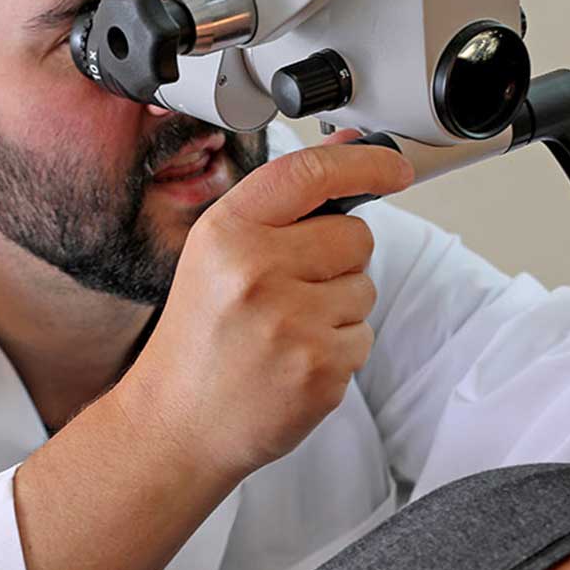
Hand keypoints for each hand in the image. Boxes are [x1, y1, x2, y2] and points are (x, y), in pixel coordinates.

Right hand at [115, 132, 413, 482]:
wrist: (177, 422)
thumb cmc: (202, 334)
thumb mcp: (220, 253)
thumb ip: (285, 202)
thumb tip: (350, 147)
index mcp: (227, 231)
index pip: (309, 173)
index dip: (363, 162)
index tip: (392, 167)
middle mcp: (255, 269)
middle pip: (355, 235)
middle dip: (338, 259)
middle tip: (289, 289)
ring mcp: (290, 321)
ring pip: (364, 288)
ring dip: (338, 307)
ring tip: (284, 329)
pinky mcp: (319, 367)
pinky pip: (363, 336)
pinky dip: (338, 348)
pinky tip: (293, 359)